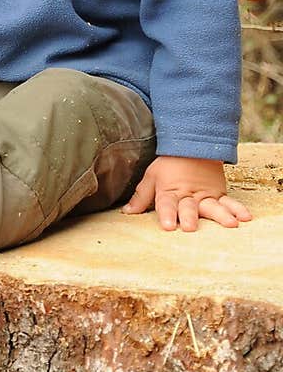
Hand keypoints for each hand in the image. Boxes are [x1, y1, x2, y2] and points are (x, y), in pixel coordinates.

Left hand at [121, 156, 252, 231]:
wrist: (193, 145)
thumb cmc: (169, 164)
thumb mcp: (151, 177)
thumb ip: (141, 197)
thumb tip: (127, 213)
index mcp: (169, 191)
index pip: (167, 204)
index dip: (167, 214)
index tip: (168, 226)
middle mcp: (188, 195)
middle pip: (189, 207)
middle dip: (190, 216)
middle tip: (190, 227)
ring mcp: (205, 195)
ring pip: (212, 206)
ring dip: (220, 216)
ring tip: (230, 225)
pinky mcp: (218, 193)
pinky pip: (228, 202)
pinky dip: (237, 209)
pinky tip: (245, 217)